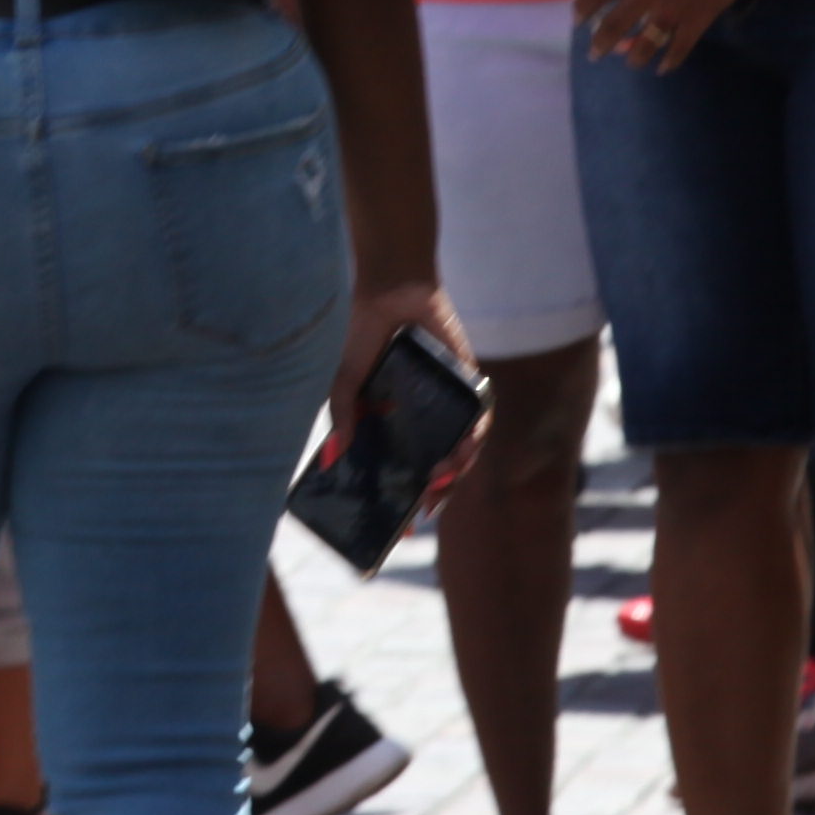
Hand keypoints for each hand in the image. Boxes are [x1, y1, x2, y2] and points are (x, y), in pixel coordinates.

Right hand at [335, 279, 483, 489]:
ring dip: (458, 469)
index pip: (405, 466)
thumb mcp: (345, 381)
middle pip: (437, 464)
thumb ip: (342, 416)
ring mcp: (446, 401)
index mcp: (395, 421)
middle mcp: (423, 416)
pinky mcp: (467, 382)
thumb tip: (334, 457)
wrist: (390, 291)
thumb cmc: (363, 333)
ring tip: (443, 478)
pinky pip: (480, 416)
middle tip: (427, 507)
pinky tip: (464, 447)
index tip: (405, 524)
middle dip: (436, 491)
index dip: (406, 495)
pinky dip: (475, 436)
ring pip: (462, 447)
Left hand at [573, 0, 772, 72]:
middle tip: (594, 55)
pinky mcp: (699, 19)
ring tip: (631, 62)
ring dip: (633, 57)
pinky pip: (678, 49)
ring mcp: (674, 7)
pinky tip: (663, 67)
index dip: (582, 8)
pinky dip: (670, 61)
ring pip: (644, 44)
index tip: (576, 20)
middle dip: (600, 44)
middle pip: (613, 24)